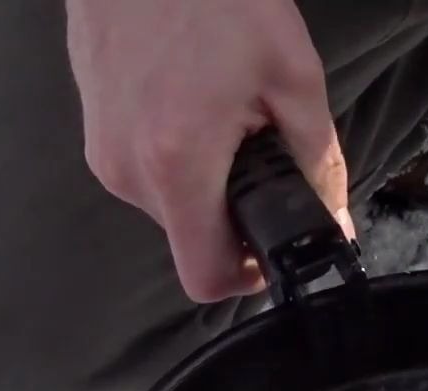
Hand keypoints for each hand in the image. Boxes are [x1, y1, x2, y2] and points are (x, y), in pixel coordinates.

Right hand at [66, 0, 352, 301]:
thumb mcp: (292, 76)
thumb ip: (318, 162)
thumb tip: (335, 221)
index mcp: (176, 165)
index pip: (205, 278)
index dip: (249, 276)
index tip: (275, 240)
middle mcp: (126, 169)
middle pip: (191, 236)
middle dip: (234, 206)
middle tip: (260, 139)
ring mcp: (101, 149)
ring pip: (170, 201)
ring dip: (207, 174)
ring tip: (225, 106)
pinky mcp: (92, 127)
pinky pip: (145, 166)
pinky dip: (179, 149)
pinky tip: (195, 94)